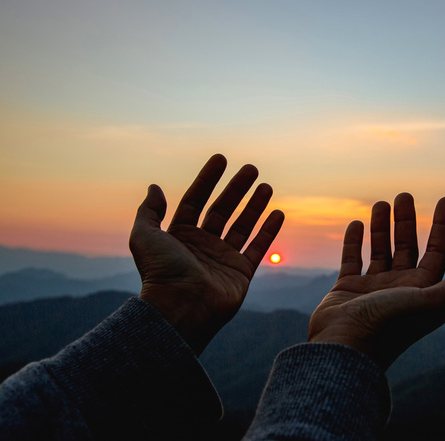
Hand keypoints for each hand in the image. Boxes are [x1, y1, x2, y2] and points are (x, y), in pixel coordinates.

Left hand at [129, 154, 283, 354]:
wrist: (181, 308)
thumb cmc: (160, 273)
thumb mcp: (144, 236)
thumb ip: (149, 211)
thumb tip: (154, 187)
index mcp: (179, 236)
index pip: (195, 200)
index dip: (206, 179)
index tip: (220, 159)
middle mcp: (202, 245)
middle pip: (222, 209)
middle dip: (236, 188)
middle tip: (250, 168)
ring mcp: (222, 258)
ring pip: (242, 225)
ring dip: (255, 205)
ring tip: (266, 185)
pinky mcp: (241, 273)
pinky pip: (258, 247)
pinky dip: (268, 231)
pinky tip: (277, 213)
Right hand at [308, 193, 444, 369]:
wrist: (347, 349)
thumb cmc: (392, 326)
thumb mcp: (436, 300)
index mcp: (424, 291)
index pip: (438, 251)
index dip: (444, 225)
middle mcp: (400, 288)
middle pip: (407, 247)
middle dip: (406, 221)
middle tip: (405, 194)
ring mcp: (372, 289)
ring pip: (380, 250)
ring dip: (381, 227)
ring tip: (381, 203)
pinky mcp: (346, 290)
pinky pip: (352, 260)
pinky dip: (353, 242)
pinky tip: (356, 223)